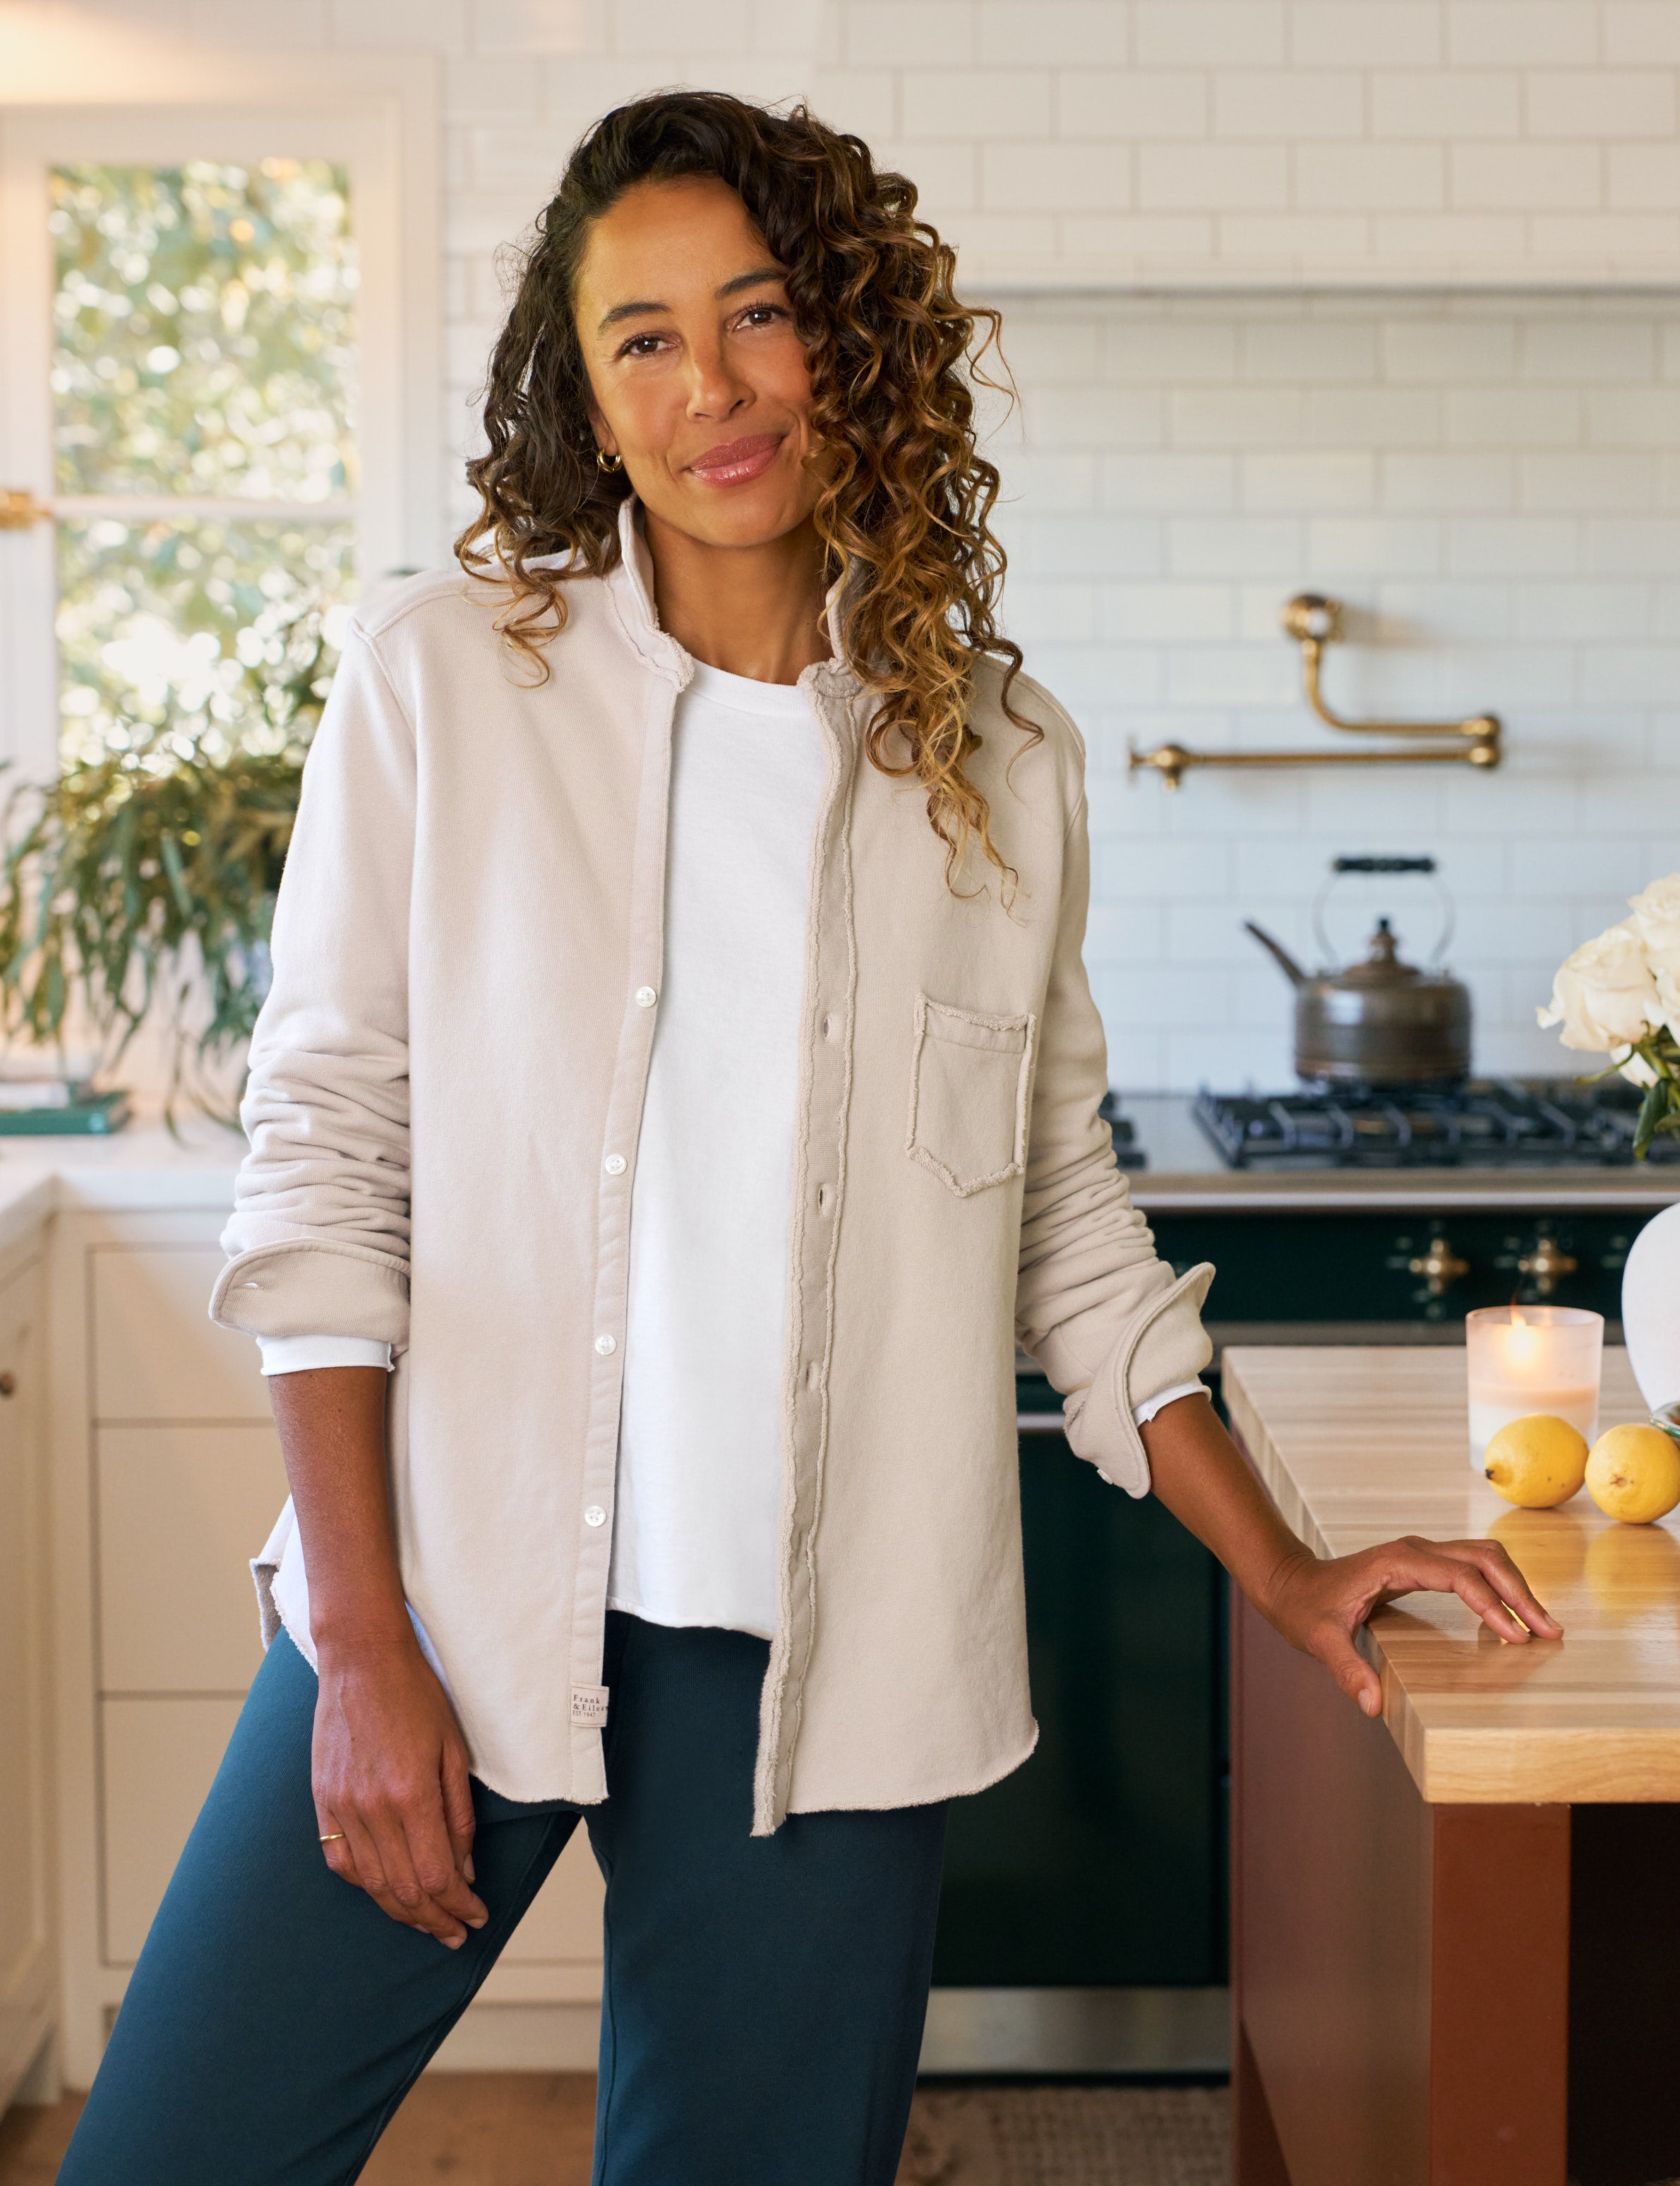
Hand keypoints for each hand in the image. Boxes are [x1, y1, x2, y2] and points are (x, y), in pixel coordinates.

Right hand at [312, 1628, 487, 1945]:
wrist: (362, 1660)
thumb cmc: (416, 1697)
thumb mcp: (453, 1750)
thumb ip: (458, 1816)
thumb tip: (464, 1871)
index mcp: (412, 1794)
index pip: (437, 1875)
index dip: (459, 1906)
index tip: (476, 1917)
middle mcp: (373, 1809)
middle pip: (404, 1891)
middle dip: (434, 1920)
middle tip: (456, 1932)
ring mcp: (341, 1808)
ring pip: (371, 1885)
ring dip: (402, 1912)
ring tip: (427, 1922)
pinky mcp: (322, 1802)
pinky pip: (341, 1863)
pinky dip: (366, 1886)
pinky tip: (386, 1891)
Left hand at [1261, 1534, 1563, 1718]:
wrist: (1289, 1581)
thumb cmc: (1304, 1608)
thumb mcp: (1319, 1640)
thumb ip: (1345, 1668)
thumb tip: (1373, 1705)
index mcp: (1397, 1562)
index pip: (1460, 1576)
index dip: (1491, 1605)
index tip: (1516, 1637)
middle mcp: (1415, 1551)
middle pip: (1484, 1558)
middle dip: (1520, 1593)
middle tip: (1549, 1632)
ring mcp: (1422, 1554)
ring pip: (1485, 1557)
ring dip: (1516, 1586)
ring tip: (1542, 1627)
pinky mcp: (1425, 1564)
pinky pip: (1474, 1567)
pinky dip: (1500, 1586)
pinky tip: (1512, 1618)